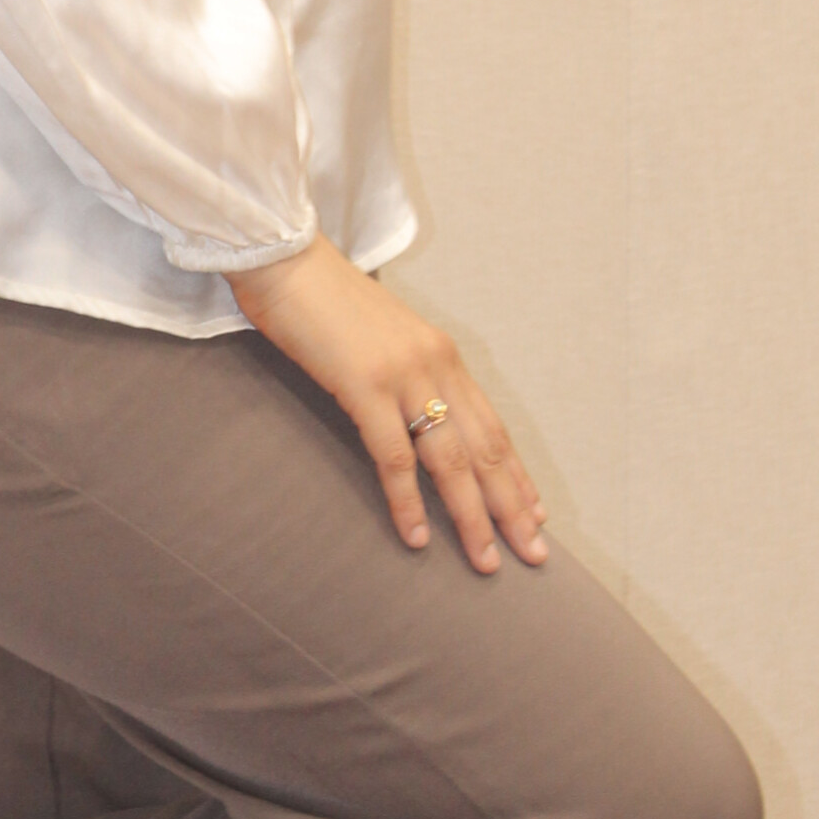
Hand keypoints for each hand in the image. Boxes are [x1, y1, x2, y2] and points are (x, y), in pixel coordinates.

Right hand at [226, 240, 548, 571]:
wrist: (284, 257)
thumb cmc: (323, 300)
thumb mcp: (380, 339)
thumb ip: (403, 375)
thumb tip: (411, 417)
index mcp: (442, 355)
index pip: (493, 427)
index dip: (516, 474)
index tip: (534, 512)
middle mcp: (436, 366)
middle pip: (486, 449)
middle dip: (511, 507)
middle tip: (533, 554)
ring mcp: (404, 375)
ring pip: (451, 460)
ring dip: (471, 516)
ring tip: (484, 561)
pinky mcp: (365, 385)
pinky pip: (394, 456)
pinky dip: (408, 501)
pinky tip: (416, 537)